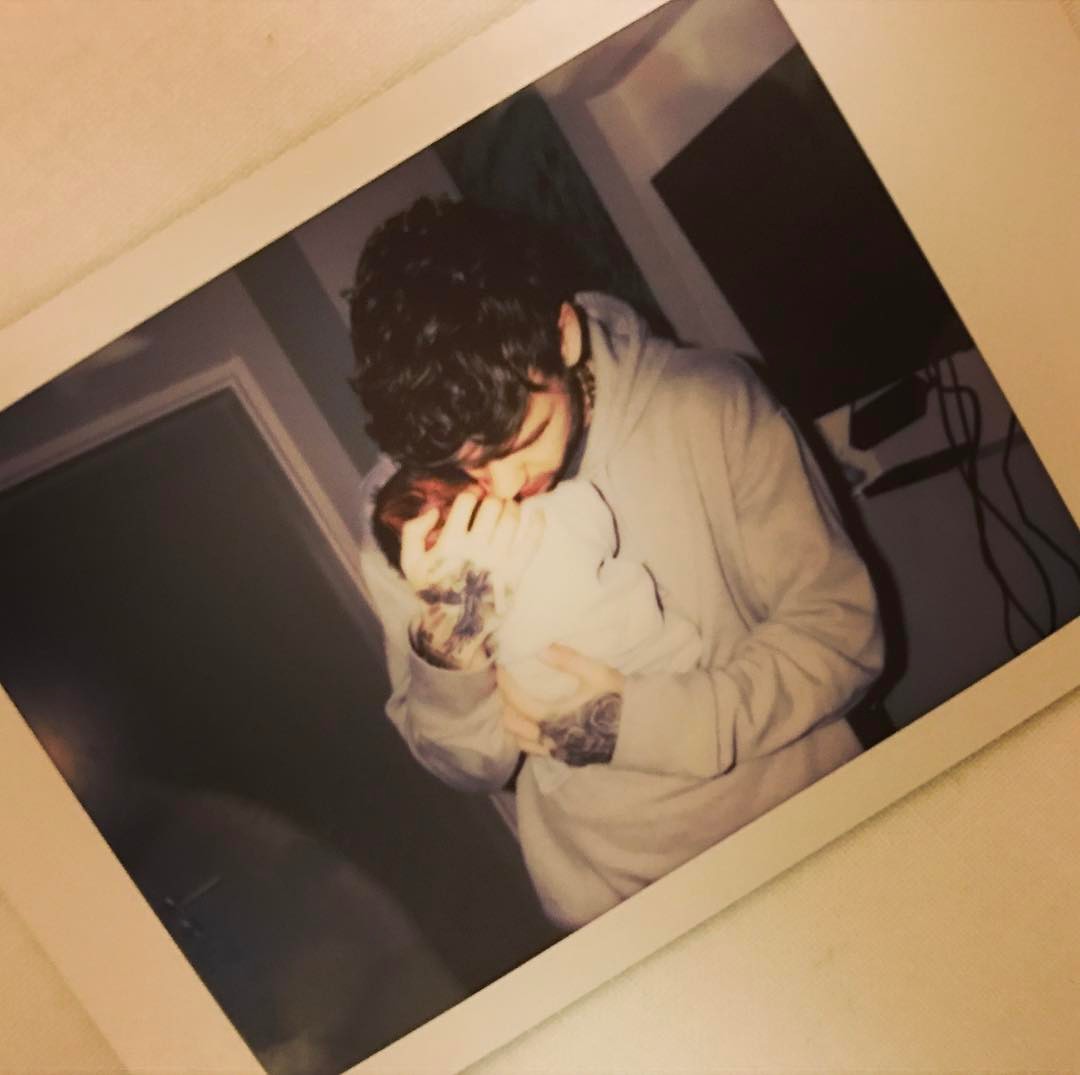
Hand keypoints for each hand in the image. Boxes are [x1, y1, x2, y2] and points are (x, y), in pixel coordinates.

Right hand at [402, 491, 543, 670]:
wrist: (455, 626)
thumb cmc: (433, 590)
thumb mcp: (410, 563)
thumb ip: (412, 532)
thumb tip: (434, 509)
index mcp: (449, 544)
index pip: (465, 503)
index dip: (469, 495)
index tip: (472, 498)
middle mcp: (475, 549)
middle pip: (491, 506)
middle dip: (493, 498)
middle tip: (493, 502)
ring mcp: (497, 561)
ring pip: (511, 519)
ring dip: (512, 507)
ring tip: (509, 507)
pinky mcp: (514, 572)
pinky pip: (531, 542)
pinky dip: (538, 524)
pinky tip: (539, 513)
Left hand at [497, 644, 623, 765]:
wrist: (643, 731)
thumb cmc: (618, 700)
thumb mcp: (596, 674)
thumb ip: (567, 661)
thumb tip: (540, 648)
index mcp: (553, 719)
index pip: (517, 701)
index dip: (505, 683)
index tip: (501, 667)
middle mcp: (551, 740)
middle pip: (513, 725)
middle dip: (505, 704)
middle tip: (506, 686)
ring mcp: (560, 752)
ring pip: (523, 743)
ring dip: (515, 724)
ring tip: (516, 706)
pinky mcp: (570, 759)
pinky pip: (539, 751)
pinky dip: (529, 737)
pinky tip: (537, 724)